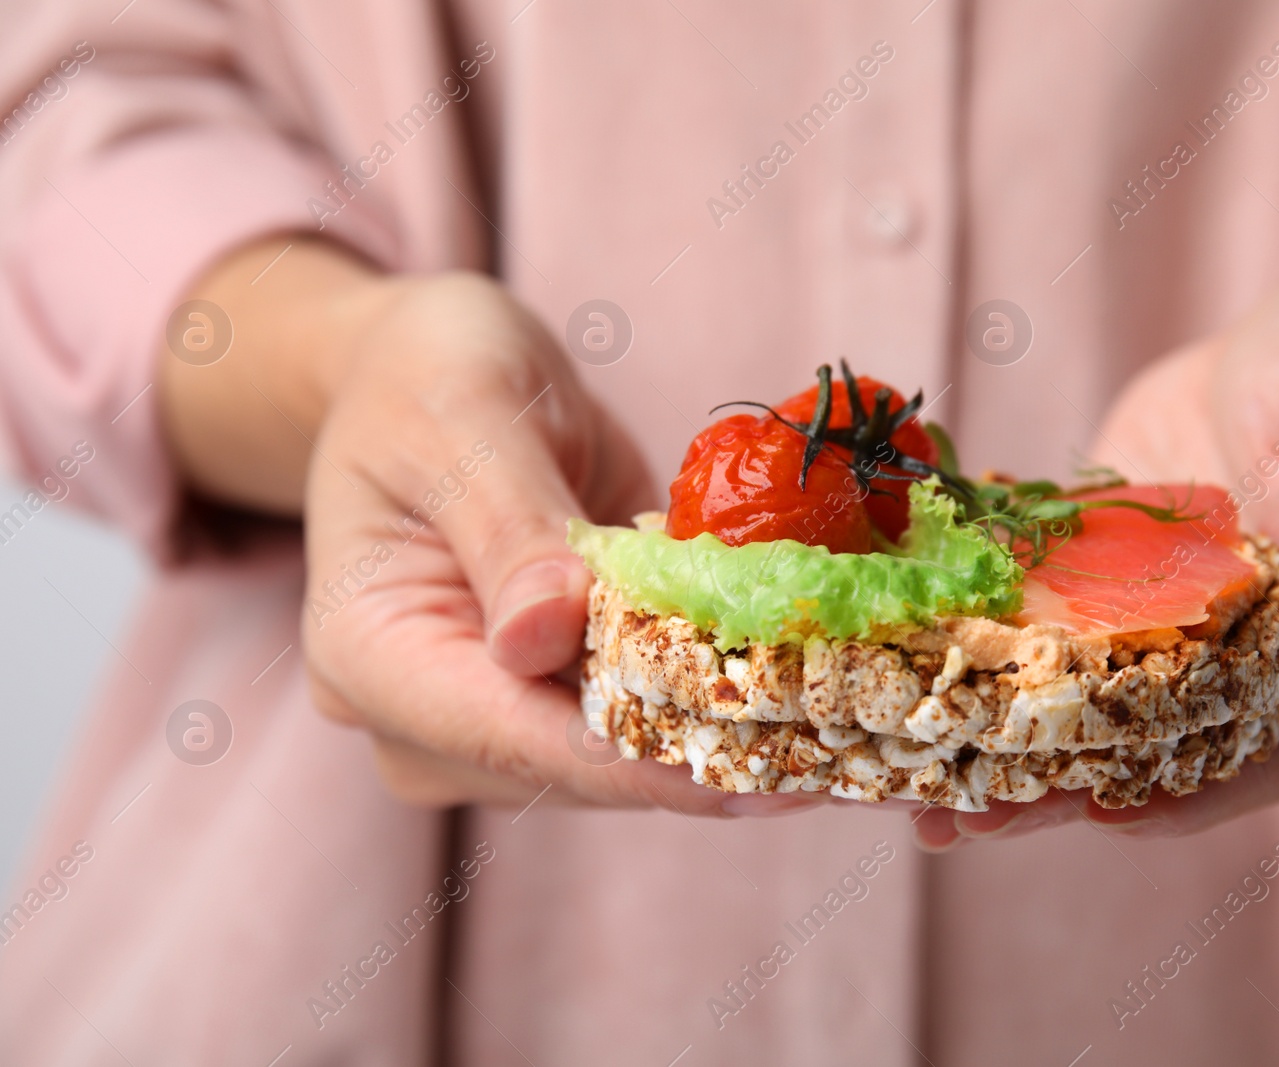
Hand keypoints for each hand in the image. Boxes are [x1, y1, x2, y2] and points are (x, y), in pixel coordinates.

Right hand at [161, 239, 819, 815]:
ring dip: (738, 741)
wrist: (431, 373)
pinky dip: (729, 701)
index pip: (508, 735)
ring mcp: (497, 715)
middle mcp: (426, 716)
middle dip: (709, 758)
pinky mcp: (563, 692)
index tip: (756, 770)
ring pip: (627, 757)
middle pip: (578, 766)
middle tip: (851, 758)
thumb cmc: (427, 376)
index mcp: (368, 656)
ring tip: (861, 733)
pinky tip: (826, 695)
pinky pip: (650, 714)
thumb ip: (505, 526)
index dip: (636, 760)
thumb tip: (542, 640)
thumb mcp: (463, 418)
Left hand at [913, 269, 1278, 848]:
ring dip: (1018, 749)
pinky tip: (916, 682)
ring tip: (923, 789)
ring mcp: (1187, 633)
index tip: (1121, 810)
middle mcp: (1273, 665)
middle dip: (1078, 788)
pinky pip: (1057, 637)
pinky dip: (993, 665)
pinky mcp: (1119, 592)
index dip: (1212, 789)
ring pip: (1106, 710)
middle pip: (1181, 751)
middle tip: (979, 815)